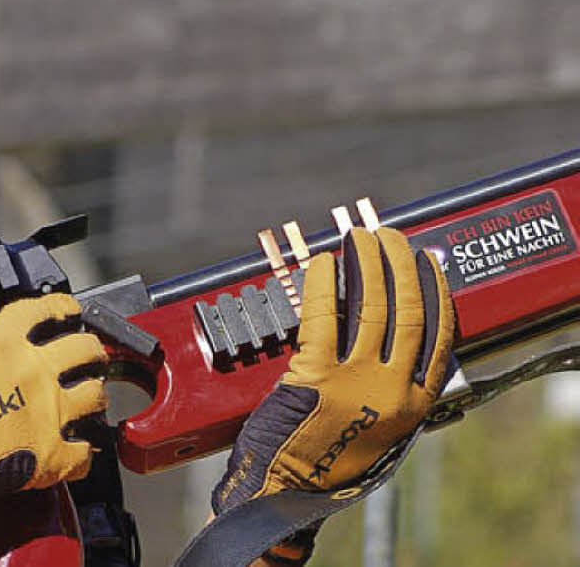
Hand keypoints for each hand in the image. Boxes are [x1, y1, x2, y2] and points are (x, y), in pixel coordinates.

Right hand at [0, 293, 107, 524]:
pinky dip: (85, 452)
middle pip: (83, 348)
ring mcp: (45, 411)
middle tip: (90, 353)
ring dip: (94, 394)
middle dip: (91, 348)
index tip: (71, 310)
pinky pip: (84, 453)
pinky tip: (81, 450)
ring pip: (94, 394)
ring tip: (92, 396)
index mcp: (2, 339)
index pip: (47, 309)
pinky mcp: (47, 455)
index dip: (64, 307)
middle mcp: (32, 369)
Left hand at [211, 227, 453, 559]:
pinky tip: (321, 263)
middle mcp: (395, 389)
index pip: (439, 333)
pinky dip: (323, 282)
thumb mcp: (381, 425)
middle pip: (407, 310)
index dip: (435, 290)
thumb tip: (389, 332)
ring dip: (366, 263)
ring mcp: (358, 381)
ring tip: (359, 238)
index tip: (427, 261)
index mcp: (416, 402)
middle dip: (400, 264)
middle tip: (388, 235)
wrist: (287, 489)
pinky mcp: (317, 374)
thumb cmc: (326, 455)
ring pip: (370, 306)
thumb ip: (391, 384)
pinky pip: (323, 314)